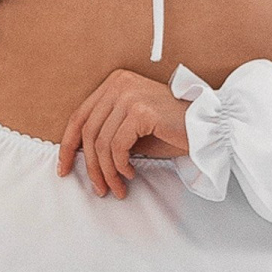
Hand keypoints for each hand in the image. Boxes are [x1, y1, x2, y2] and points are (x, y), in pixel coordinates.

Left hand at [58, 69, 190, 198]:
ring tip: (117, 188)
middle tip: (99, 189)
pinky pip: (117, 147)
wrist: (207, 126)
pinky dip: (120, 166)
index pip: (79, 116)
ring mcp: (130, 95)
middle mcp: (120, 84)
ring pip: (101, 143)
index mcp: (114, 83)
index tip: (64, 169)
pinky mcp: (141, 111)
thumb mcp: (131, 128)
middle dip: (90, 166)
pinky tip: (131, 173)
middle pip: (89, 132)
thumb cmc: (170, 130)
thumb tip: (77, 156)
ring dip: (107, 172)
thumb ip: (107, 132)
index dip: (67, 146)